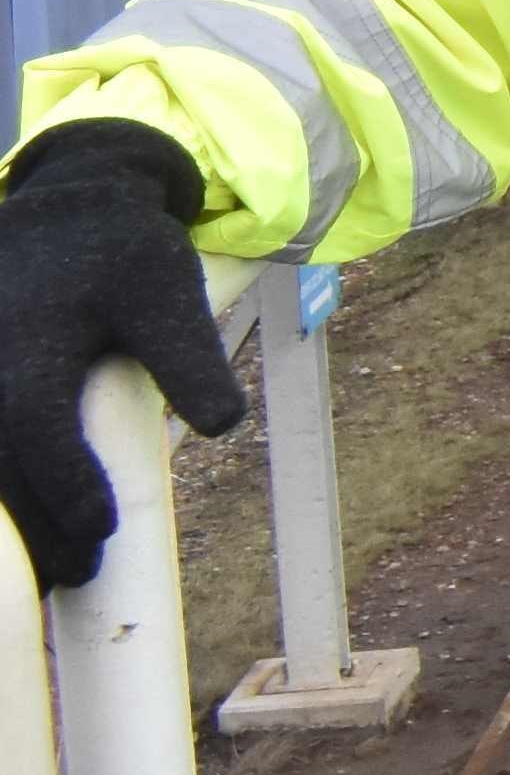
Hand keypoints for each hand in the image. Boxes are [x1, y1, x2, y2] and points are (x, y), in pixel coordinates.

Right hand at [0, 121, 248, 591]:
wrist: (66, 201)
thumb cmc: (120, 251)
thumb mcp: (167, 295)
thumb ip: (191, 360)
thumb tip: (222, 425)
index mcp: (24, 356)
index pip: (36, 442)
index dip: (68, 494)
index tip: (104, 530)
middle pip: (0, 471)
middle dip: (38, 528)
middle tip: (81, 574)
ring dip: (14, 522)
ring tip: (57, 568)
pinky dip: (4, 491)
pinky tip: (29, 523)